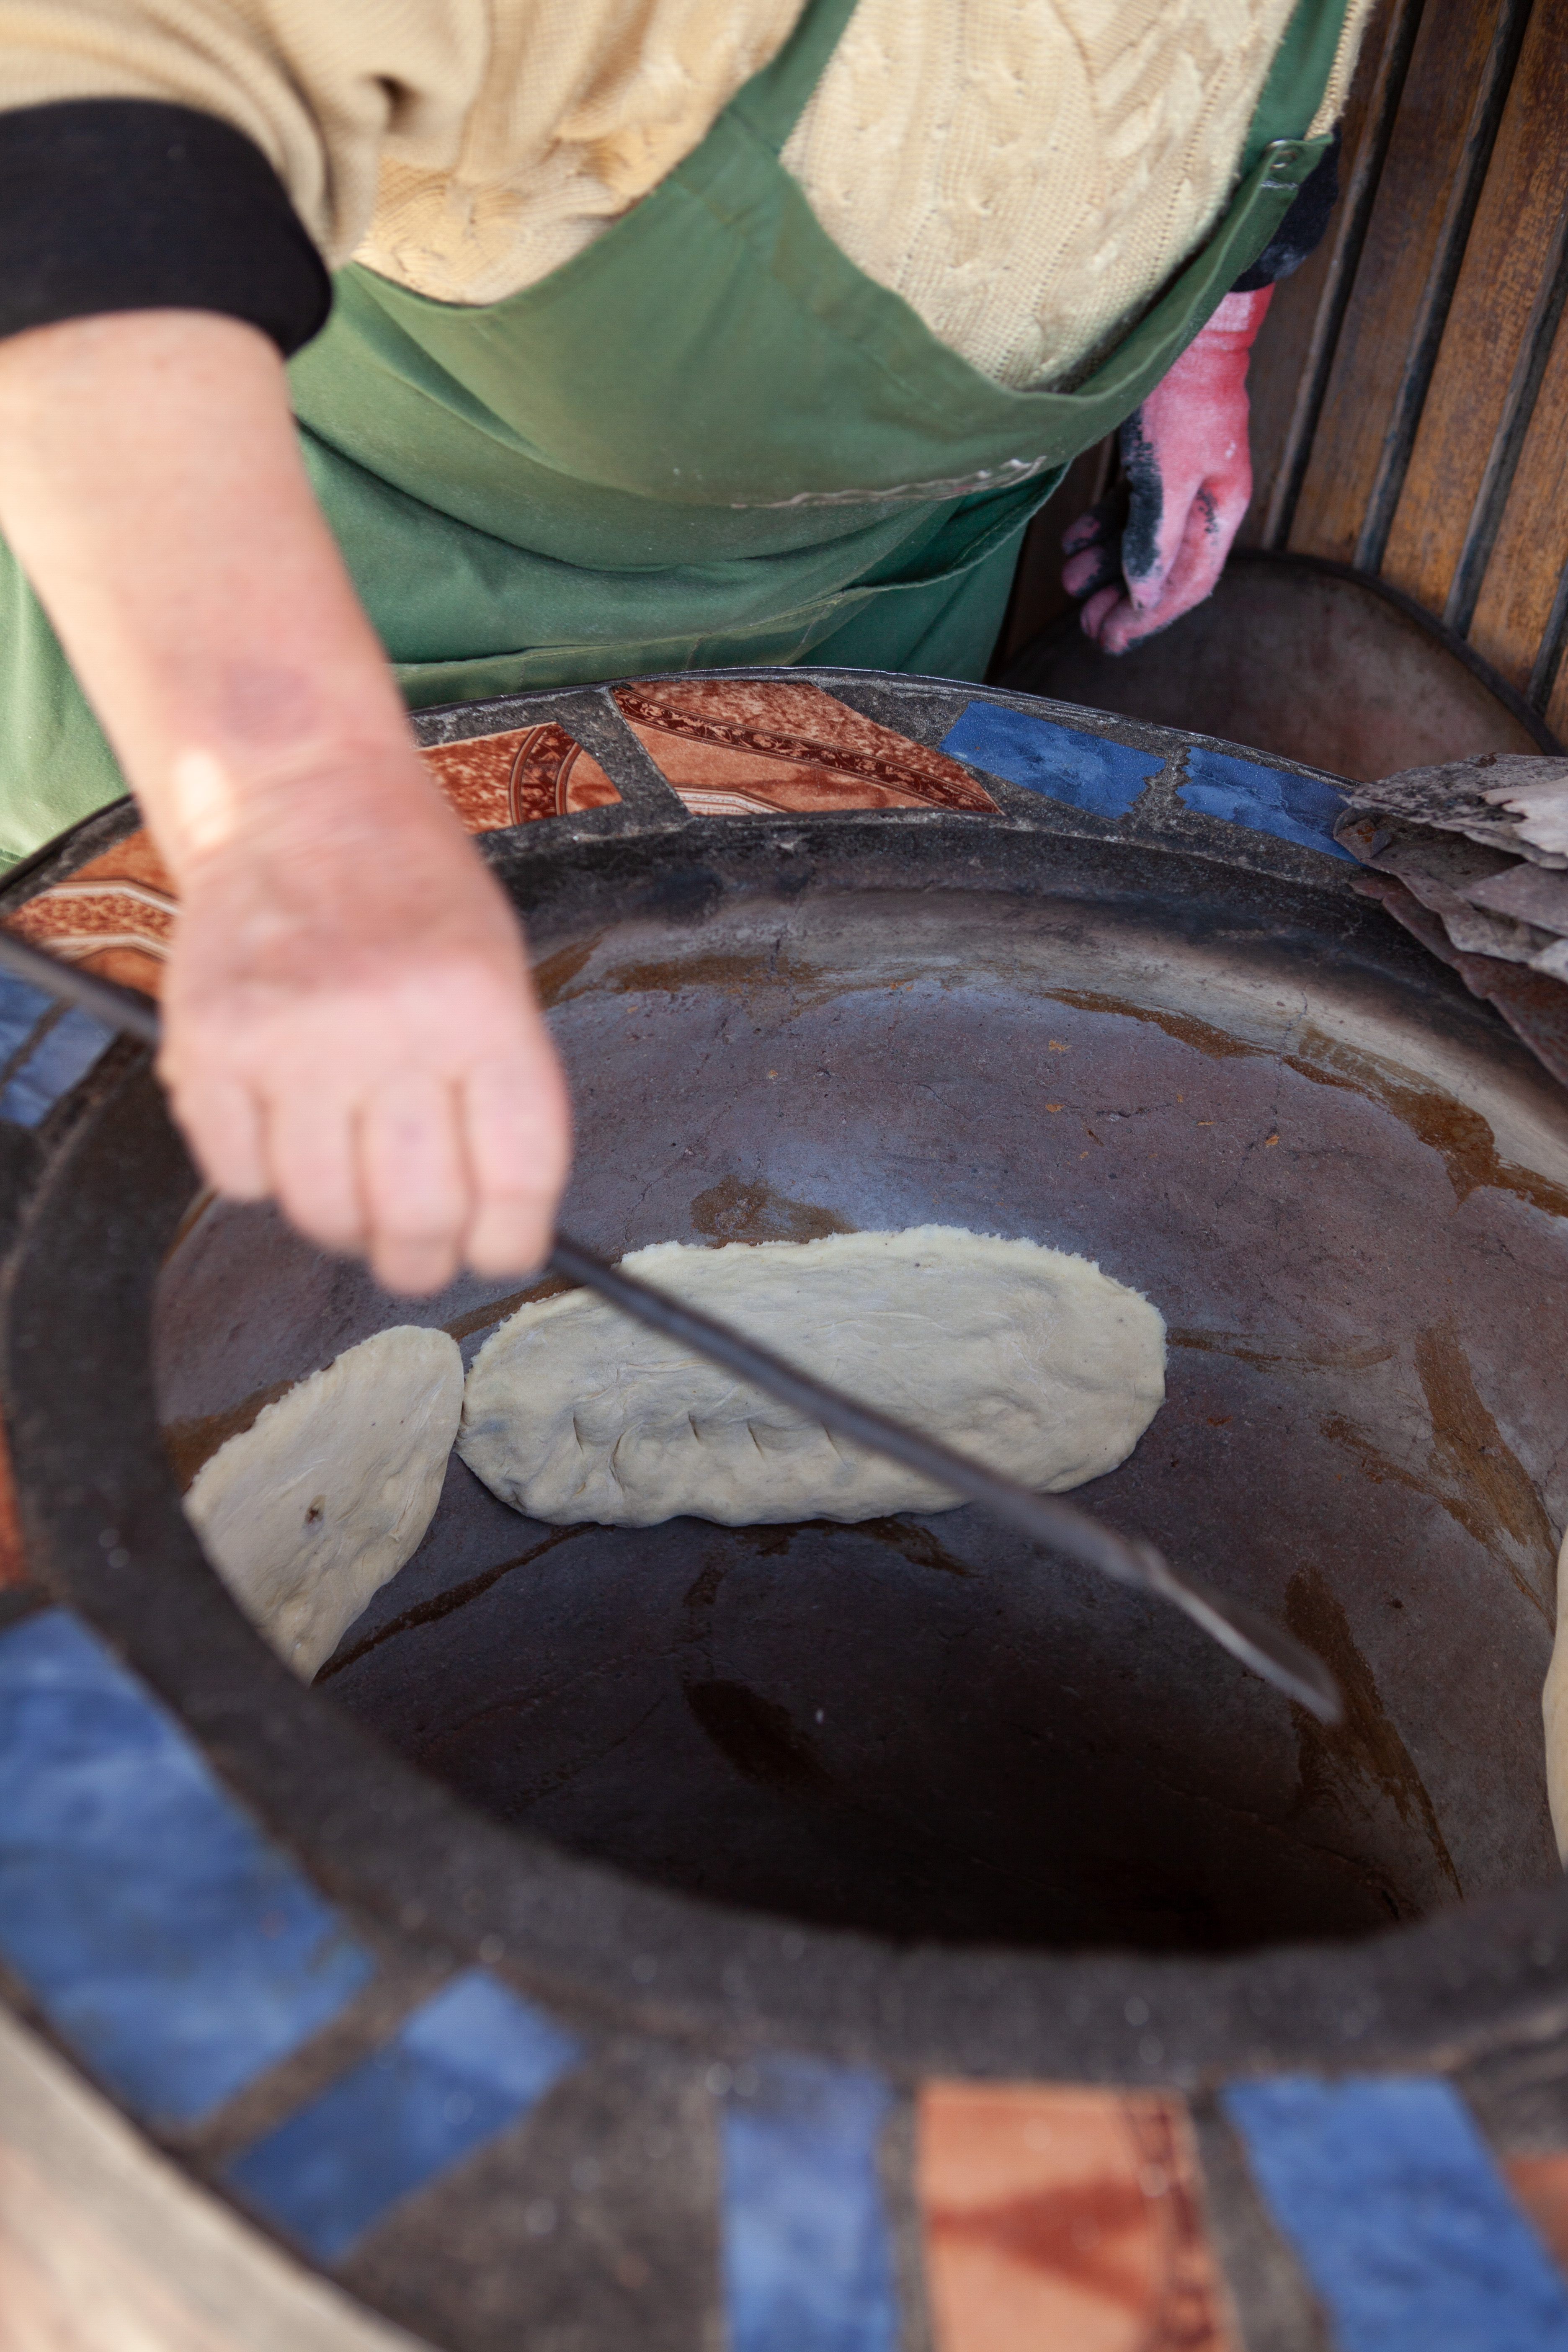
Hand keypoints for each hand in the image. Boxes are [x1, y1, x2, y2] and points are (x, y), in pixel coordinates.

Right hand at [158, 752, 570, 1294]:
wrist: (300, 798)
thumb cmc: (412, 899)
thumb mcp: (497, 975)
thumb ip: (499, 1096)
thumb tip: (489, 1229)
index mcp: (484, 1011)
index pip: (517, 1180)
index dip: (509, 1245)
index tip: (494, 1254)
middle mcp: (392, 1028)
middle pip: (418, 1217)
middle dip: (421, 1260)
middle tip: (414, 1253)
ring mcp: (294, 1039)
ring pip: (324, 1213)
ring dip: (340, 1223)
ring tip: (346, 1180)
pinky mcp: (209, 1045)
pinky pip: (239, 1178)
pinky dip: (261, 1175)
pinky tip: (281, 1122)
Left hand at [1062, 288, 1272, 653]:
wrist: (1186, 329)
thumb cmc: (1183, 397)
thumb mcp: (1170, 475)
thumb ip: (1157, 537)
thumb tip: (1145, 592)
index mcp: (1218, 513)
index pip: (1186, 584)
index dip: (1148, 617)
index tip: (1111, 640)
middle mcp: (1203, 503)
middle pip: (1162, 571)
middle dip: (1122, 601)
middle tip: (1086, 626)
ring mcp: (1180, 482)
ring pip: (1140, 542)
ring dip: (1106, 567)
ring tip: (1070, 583)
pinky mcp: (1156, 461)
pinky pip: (1129, 510)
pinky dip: (1102, 529)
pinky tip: (1074, 543)